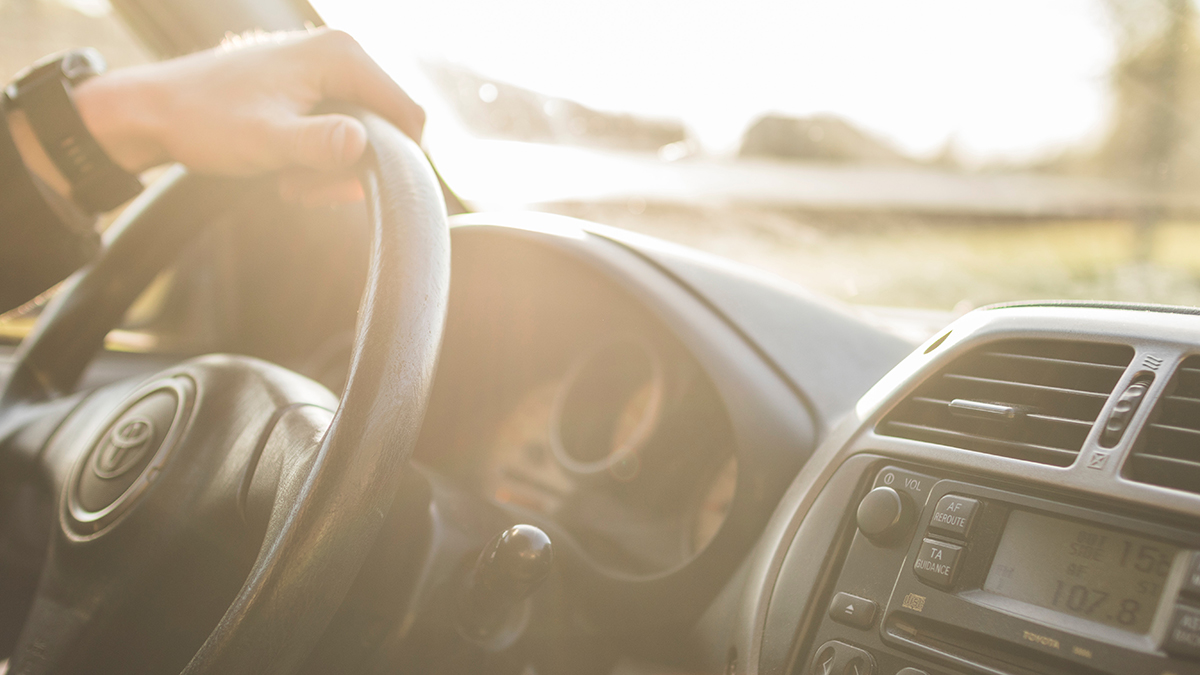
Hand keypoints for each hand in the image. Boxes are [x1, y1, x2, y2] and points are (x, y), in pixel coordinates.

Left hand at [69, 28, 423, 206]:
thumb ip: (318, 144)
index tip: (347, 187)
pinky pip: (337, 131)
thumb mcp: (266, 140)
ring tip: (287, 179)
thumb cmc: (205, 121)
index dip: (394, 161)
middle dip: (351, 169)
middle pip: (386, 128)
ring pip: (361, 136)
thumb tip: (363, 145)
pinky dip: (317, 159)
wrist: (154, 111)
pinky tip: (284, 168)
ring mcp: (324, 69)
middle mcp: (340, 54)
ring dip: (330, 170)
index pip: (409, 115)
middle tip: (304, 188)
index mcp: (341, 56)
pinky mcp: (310, 86)